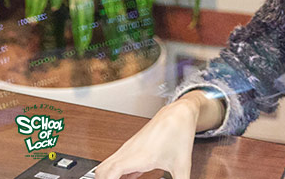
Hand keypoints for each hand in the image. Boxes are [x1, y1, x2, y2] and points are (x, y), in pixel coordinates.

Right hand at [96, 91, 220, 178]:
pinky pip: (115, 162)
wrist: (178, 113)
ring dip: (109, 177)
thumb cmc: (179, 133)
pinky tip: (128, 178)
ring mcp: (128, 148)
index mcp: (140, 156)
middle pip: (101, 170)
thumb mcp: (183, 165)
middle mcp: (130, 151)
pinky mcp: (130, 147)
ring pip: (106, 165)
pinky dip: (115, 173)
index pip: (110, 172)